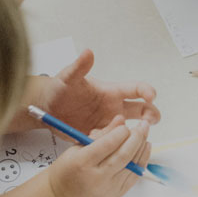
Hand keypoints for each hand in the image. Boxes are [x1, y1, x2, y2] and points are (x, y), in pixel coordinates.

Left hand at [38, 50, 160, 132]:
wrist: (46, 109)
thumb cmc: (59, 89)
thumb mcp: (67, 78)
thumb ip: (79, 67)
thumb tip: (87, 52)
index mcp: (112, 92)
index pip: (136, 89)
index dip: (147, 91)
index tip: (151, 96)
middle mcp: (114, 108)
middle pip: (142, 110)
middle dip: (151, 115)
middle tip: (151, 121)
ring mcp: (108, 124)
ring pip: (129, 130)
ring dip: (129, 134)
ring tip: (119, 136)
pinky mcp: (100, 137)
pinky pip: (111, 143)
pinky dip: (109, 144)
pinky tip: (96, 140)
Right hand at [46, 116, 151, 196]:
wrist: (63, 196)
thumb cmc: (67, 169)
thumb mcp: (77, 147)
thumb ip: (101, 134)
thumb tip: (121, 119)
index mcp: (82, 163)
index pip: (108, 144)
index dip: (121, 132)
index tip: (125, 125)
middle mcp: (97, 177)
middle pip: (124, 154)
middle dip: (137, 137)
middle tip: (143, 125)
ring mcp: (109, 188)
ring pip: (133, 164)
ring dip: (142, 146)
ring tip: (144, 133)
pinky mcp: (118, 193)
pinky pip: (136, 174)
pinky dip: (143, 159)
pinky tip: (144, 147)